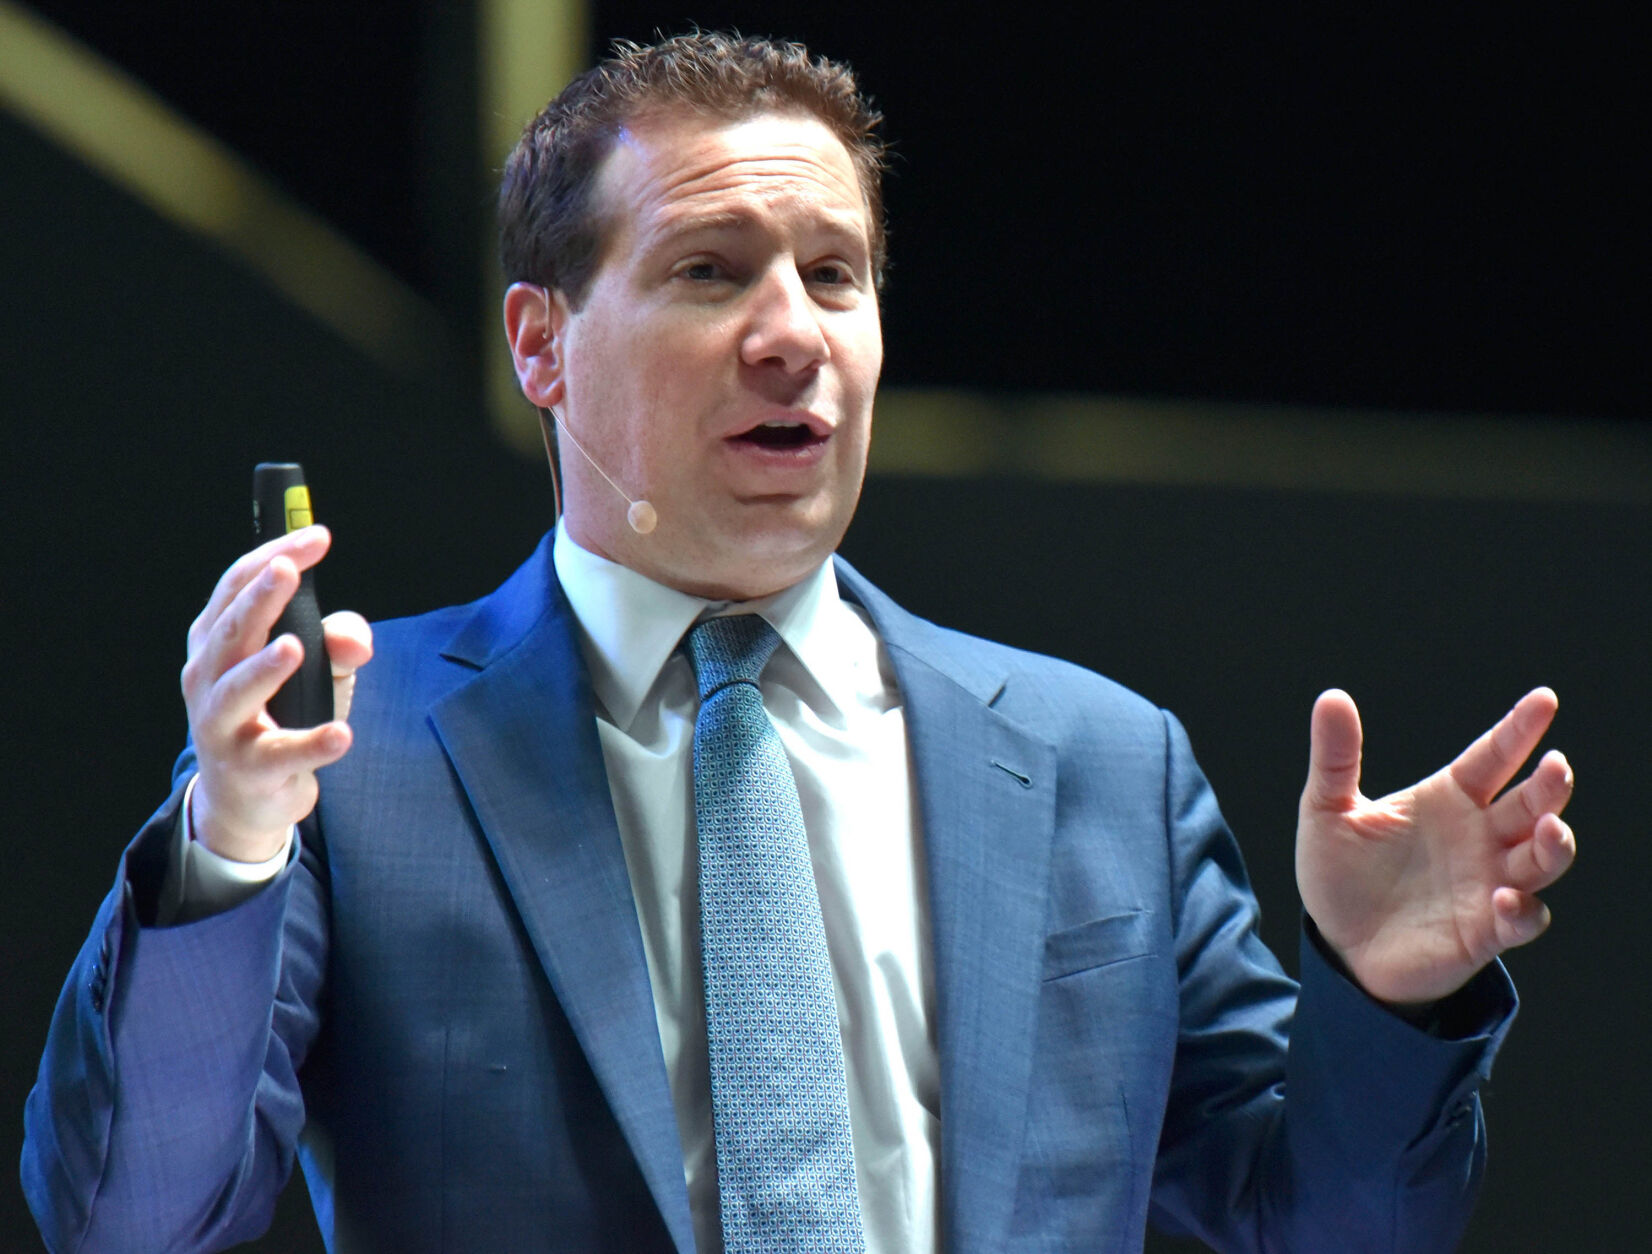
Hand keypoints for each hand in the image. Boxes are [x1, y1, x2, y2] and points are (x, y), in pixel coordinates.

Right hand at [180, 526, 372, 862]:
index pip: (238, 587)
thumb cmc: (280, 713)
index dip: (274, 557)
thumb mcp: (316, 669)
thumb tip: (359, 640)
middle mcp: (209, 677)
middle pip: (232, 630)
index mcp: (218, 641)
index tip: (317, 536)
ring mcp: (223, 725)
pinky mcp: (250, 768)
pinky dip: (312, 743)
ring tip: (295, 646)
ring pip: (237, 691)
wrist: (247, 798)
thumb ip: (339, 642)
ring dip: (265, 667)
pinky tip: (341, 733)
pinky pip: (282, 753)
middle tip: (289, 570)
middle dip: (260, 598)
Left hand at [1295, 687, 1574, 1005]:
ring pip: (1542, 859)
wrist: (1337, 947)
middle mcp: (1480, 837)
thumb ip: (1335, 757)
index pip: (1493, 757)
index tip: (1544, 699)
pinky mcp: (1485, 932)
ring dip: (1554, 845)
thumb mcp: (1327, 811)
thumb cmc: (1341, 874)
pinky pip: (1522, 919)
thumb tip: (1331, 696)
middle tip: (1556, 766)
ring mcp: (1488, 884)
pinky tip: (1504, 898)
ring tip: (1549, 829)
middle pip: (1532, 805)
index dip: (1519, 729)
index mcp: (1449, 799)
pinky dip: (1522, 909)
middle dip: (1550, 787)